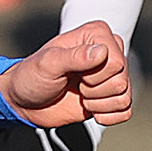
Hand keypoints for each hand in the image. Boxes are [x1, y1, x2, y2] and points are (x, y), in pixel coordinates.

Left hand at [0, 21, 132, 128]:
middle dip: (94, 90)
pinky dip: (106, 116)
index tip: (72, 73)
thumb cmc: (32, 77)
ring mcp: (111, 75)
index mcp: (97, 34)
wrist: (25, 101)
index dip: (94, 75)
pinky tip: (89, 108)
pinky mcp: (111, 97)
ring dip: (97, 104)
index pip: (116, 62)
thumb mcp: (48, 64)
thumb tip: (102, 52)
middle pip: (121, 81)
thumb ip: (74, 57)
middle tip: (75, 84)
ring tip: (80, 94)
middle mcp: (110, 51)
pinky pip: (125, 111)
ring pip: (124, 98)